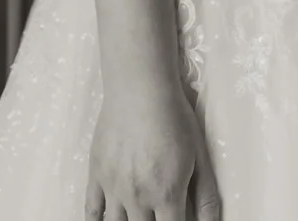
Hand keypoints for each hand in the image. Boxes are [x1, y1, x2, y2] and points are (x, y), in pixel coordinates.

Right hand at [86, 82, 219, 220]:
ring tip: (136, 218)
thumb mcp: (200, 159)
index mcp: (166, 194)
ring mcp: (113, 186)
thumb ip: (206, 198)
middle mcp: (137, 196)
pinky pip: (91, 209)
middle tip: (157, 217)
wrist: (140, 89)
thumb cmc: (173, 119)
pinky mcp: (96, 173)